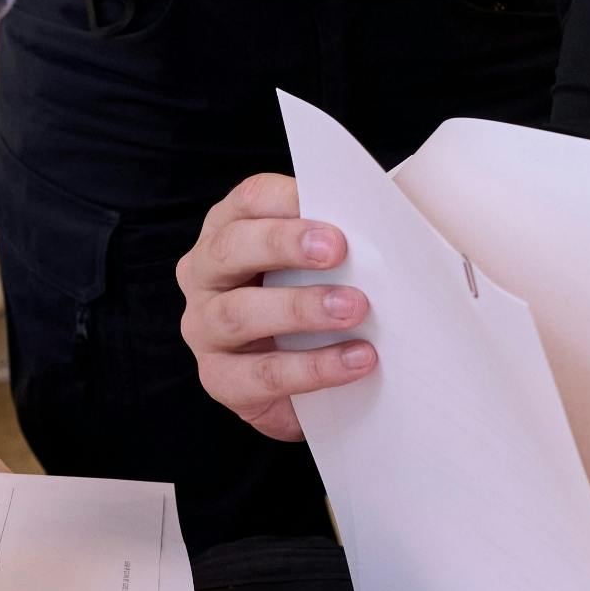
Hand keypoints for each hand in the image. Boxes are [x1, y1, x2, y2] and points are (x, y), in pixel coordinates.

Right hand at [174, 172, 374, 443]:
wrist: (304, 390)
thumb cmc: (314, 305)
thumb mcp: (319, 266)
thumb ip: (337, 243)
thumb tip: (386, 226)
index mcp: (229, 229)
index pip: (249, 201)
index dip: (288, 200)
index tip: (333, 213)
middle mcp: (205, 274)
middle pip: (231, 248)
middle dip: (285, 244)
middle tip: (338, 250)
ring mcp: (203, 328)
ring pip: (238, 313)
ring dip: (299, 309)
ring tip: (353, 309)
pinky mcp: (220, 379)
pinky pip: (262, 374)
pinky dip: (313, 367)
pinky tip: (355, 360)